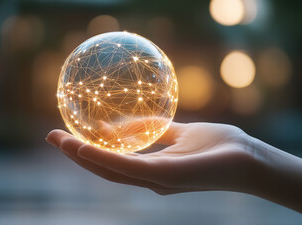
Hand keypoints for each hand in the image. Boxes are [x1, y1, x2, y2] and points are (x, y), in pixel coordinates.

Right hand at [46, 121, 256, 194]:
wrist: (248, 160)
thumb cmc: (219, 146)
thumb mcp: (181, 133)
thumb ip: (157, 130)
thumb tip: (132, 122)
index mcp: (152, 169)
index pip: (114, 161)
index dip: (90, 151)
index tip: (70, 133)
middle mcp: (149, 179)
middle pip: (105, 168)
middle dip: (76, 154)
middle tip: (52, 136)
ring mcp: (155, 180)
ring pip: (110, 170)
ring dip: (82, 156)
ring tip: (59, 141)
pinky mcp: (164, 177)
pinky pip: (128, 167)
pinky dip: (104, 159)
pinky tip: (84, 148)